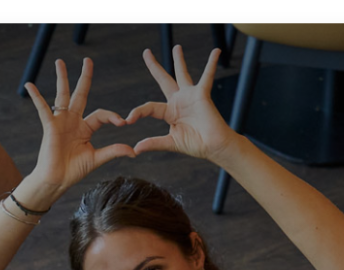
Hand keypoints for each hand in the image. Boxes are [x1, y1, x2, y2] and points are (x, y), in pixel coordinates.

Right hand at [23, 58, 133, 195]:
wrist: (56, 181)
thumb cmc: (73, 171)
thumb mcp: (97, 159)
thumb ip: (113, 151)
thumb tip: (134, 152)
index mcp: (85, 128)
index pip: (101, 114)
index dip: (112, 117)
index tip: (122, 123)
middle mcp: (73, 121)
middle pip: (80, 94)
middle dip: (84, 78)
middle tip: (88, 60)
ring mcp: (60, 122)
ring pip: (62, 95)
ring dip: (61, 78)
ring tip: (60, 62)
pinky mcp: (49, 126)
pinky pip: (43, 109)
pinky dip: (36, 97)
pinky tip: (29, 85)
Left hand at [125, 46, 235, 161]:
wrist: (213, 147)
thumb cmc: (195, 145)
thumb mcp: (171, 143)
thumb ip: (154, 143)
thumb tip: (136, 149)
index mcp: (169, 113)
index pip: (149, 108)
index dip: (138, 112)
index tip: (128, 120)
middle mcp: (178, 101)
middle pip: (163, 80)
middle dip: (154, 66)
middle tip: (146, 52)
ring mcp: (190, 96)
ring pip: (182, 74)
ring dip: (179, 60)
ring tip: (176, 47)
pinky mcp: (202, 94)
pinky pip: (207, 76)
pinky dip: (211, 64)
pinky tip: (216, 52)